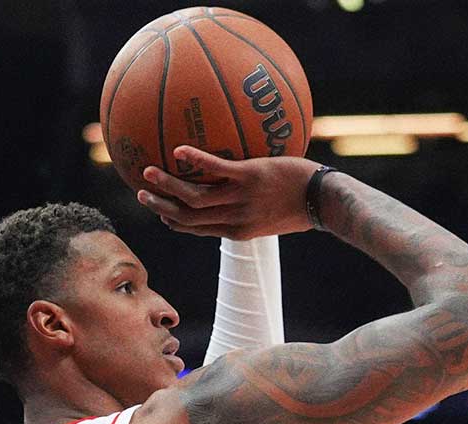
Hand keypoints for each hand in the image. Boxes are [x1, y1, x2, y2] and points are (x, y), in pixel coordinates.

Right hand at [136, 145, 321, 239]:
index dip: (176, 223)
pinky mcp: (250, 177)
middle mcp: (234, 218)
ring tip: (148, 172)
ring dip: (168, 186)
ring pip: (194, 198)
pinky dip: (195, 161)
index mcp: (238, 230)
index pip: (198, 230)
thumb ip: (256, 211)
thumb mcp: (277, 217)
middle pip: (188, 217)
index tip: (162, 214)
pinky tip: (180, 149)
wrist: (325, 201)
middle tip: (142, 194)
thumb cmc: (305, 206)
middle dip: (162, 207)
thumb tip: (249, 199)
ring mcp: (241, 198)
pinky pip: (216, 170)